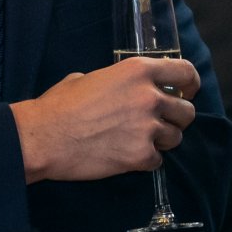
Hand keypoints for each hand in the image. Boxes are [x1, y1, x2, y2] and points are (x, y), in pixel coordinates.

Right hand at [9, 55, 198, 183]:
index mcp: (139, 70)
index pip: (186, 73)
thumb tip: (123, 88)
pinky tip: (125, 156)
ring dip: (161, 141)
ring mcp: (147, 127)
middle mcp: (149, 97)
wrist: (41, 137)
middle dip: (175, 119)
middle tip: (157, 124)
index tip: (187, 93)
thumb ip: (117, 81)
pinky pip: (157, 160)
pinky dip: (145, 161)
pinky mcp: (140, 155)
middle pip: (187, 111)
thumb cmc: (59, 105)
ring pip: (175, 137)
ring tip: (136, 141)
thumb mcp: (89, 77)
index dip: (190, 85)